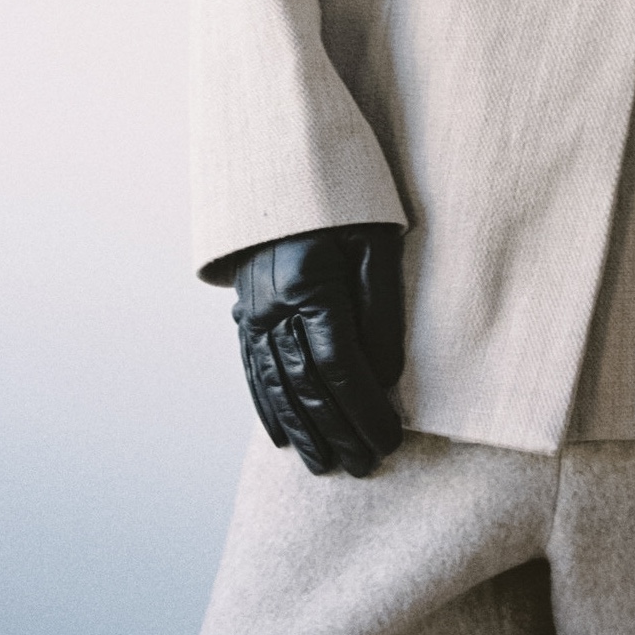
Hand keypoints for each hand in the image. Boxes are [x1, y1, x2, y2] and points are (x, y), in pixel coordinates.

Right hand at [231, 225, 405, 476]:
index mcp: (309, 285)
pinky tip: (281, 439)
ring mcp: (252, 312)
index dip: (365, 408)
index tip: (390, 438)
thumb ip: (382, 308)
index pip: (339, 366)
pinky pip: (254, 371)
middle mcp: (272, 305)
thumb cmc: (343, 202)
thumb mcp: (376, 242)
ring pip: (276, 386)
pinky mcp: (244, 313)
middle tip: (366, 466)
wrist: (283, 168)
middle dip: (339, 432)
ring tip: (326, 466)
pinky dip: (269, 409)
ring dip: (303, 432)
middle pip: (307, 385)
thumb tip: (383, 376)